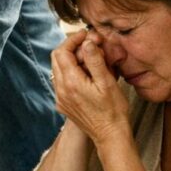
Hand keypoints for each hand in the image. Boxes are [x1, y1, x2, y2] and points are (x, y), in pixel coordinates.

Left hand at [51, 30, 129, 145]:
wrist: (110, 136)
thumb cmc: (113, 111)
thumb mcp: (107, 83)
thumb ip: (95, 61)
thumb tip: (87, 42)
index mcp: (71, 82)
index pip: (62, 52)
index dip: (73, 39)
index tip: (86, 35)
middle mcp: (60, 90)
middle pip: (57, 59)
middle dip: (71, 48)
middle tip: (89, 45)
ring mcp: (60, 98)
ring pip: (58, 70)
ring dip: (71, 60)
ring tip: (91, 59)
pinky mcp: (63, 104)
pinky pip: (61, 82)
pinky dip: (71, 72)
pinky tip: (87, 74)